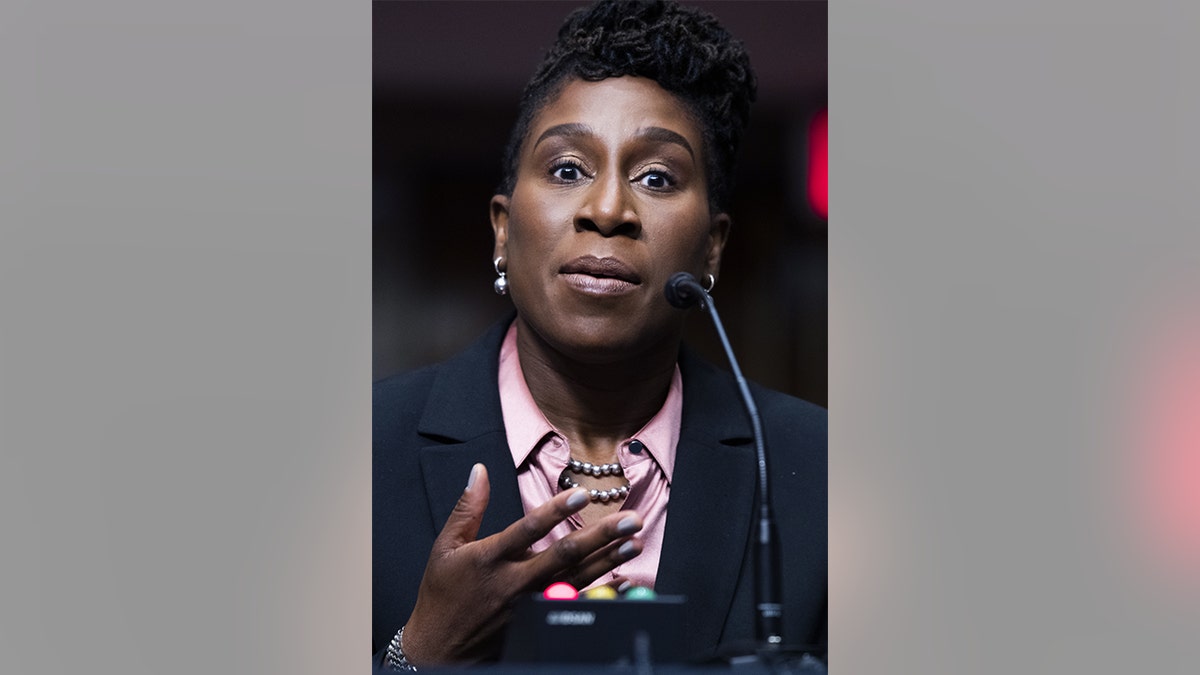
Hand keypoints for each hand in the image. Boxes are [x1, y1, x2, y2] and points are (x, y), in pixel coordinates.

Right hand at [401, 463, 643, 665]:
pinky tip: (621, 581)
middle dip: (601, 536)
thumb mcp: (446, 546)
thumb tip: (480, 471)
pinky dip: (600, 593)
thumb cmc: (443, 593)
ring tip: (633, 543)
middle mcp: (513, 581)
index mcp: (490, 558)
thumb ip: (468, 507)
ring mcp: (528, 603)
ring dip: (608, 561)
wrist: (439, 646)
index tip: (582, 494)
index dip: (556, 511)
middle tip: (630, 520)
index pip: (527, 530)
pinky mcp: (536, 619)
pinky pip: (573, 603)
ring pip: (575, 579)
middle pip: (563, 555)